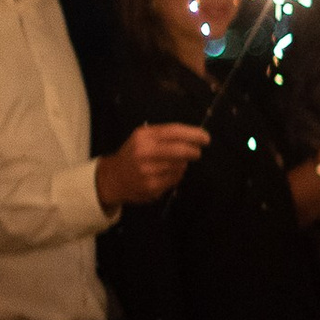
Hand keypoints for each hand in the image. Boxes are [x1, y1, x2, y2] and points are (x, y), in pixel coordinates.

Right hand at [94, 122, 208, 207]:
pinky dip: (176, 175)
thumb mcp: (143, 137)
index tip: (205, 138)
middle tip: (197, 152)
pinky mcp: (151, 187)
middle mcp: (144, 152)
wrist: (113, 178)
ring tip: (173, 163)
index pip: (174, 132)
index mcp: (143, 136)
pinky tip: (166, 174)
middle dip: (194, 151)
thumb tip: (196, 137)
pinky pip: (175, 179)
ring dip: (183, 164)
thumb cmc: (134, 154)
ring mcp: (147, 171)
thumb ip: (165, 134)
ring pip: (180, 166)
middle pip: (180, 150)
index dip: (194, 134)